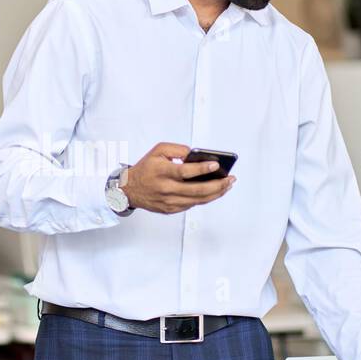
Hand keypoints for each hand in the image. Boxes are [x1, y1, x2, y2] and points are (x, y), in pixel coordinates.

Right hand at [120, 142, 235, 213]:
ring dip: (216, 193)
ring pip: (198, 200)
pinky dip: (205, 198)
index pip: (185, 172)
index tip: (217, 165)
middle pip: (197, 190)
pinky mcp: (171, 209)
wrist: (129, 190)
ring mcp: (169, 201)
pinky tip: (215, 191)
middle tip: (231, 179)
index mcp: (162, 172)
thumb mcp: (158, 150)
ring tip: (228, 185)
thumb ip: (177, 149)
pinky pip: (192, 204)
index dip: (202, 169)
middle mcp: (166, 188)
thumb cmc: (146, 168)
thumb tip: (196, 156)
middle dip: (217, 185)